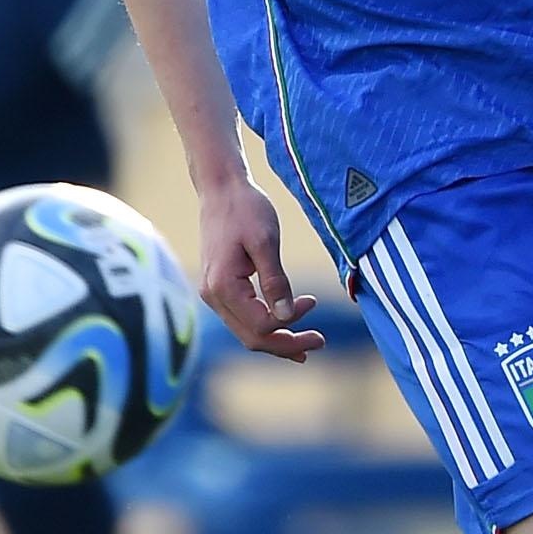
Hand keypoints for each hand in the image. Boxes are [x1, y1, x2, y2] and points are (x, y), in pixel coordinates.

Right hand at [195, 173, 325, 359]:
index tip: (313, 301)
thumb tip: (286, 316)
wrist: (221, 188)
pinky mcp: (219, 288)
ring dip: (278, 339)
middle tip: (320, 342)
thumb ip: (275, 281)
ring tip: (308, 343)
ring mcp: (213, 294)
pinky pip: (243, 318)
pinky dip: (266, 326)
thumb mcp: (265, 242)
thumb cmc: (245, 209)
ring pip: (246, 332)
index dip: (291, 322)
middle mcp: (213, 296)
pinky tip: (286, 326)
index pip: (261, 325)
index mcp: (223, 287)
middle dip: (287, 345)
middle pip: (252, 338)